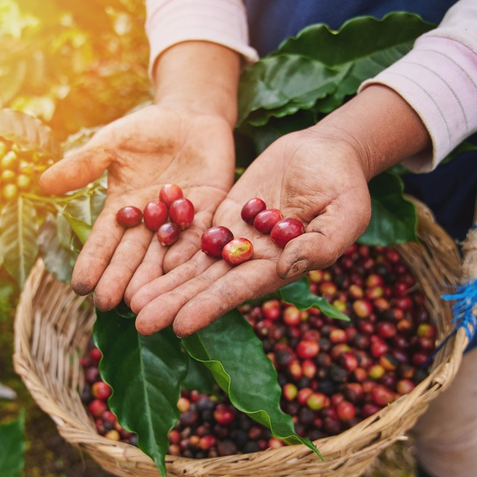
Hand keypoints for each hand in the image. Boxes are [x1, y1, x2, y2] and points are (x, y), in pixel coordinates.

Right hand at [38, 103, 234, 310]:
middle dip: (120, 279)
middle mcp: (150, 222)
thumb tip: (42, 183)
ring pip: (164, 253)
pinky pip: (199, 234)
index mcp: (123, 209)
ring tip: (142, 300)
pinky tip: (179, 271)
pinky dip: (190, 251)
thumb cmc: (146, 129)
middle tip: (109, 304)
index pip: (104, 241)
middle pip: (133, 255)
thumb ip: (83, 164)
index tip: (79, 286)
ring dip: (153, 277)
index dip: (93, 263)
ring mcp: (180, 220)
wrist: (192, 115)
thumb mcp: (112, 143)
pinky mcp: (210, 211)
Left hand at [129, 130, 372, 336]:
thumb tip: (288, 267)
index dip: (209, 307)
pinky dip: (169, 247)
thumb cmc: (345, 184)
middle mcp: (252, 259)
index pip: (238, 291)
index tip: (179, 325)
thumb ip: (322, 244)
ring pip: (193, 264)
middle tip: (140, 321)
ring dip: (163, 282)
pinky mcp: (223, 216)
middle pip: (206, 284)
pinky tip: (142, 261)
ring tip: (131, 301)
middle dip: (174, 303)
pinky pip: (192, 233)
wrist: (327, 151)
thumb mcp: (346, 214)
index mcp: (279, 267)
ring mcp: (235, 238)